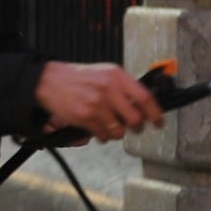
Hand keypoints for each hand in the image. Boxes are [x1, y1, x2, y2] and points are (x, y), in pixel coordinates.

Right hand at [34, 61, 164, 142]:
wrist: (51, 81)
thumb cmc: (79, 78)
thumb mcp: (105, 73)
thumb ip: (124, 87)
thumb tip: (144, 105)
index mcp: (116, 76)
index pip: (145, 97)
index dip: (155, 113)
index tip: (159, 121)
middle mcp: (108, 89)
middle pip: (135, 118)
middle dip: (137, 127)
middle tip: (135, 128)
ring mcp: (96, 103)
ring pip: (119, 131)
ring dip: (117, 133)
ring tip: (110, 126)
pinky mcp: (85, 117)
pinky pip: (102, 135)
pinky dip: (102, 136)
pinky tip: (97, 129)